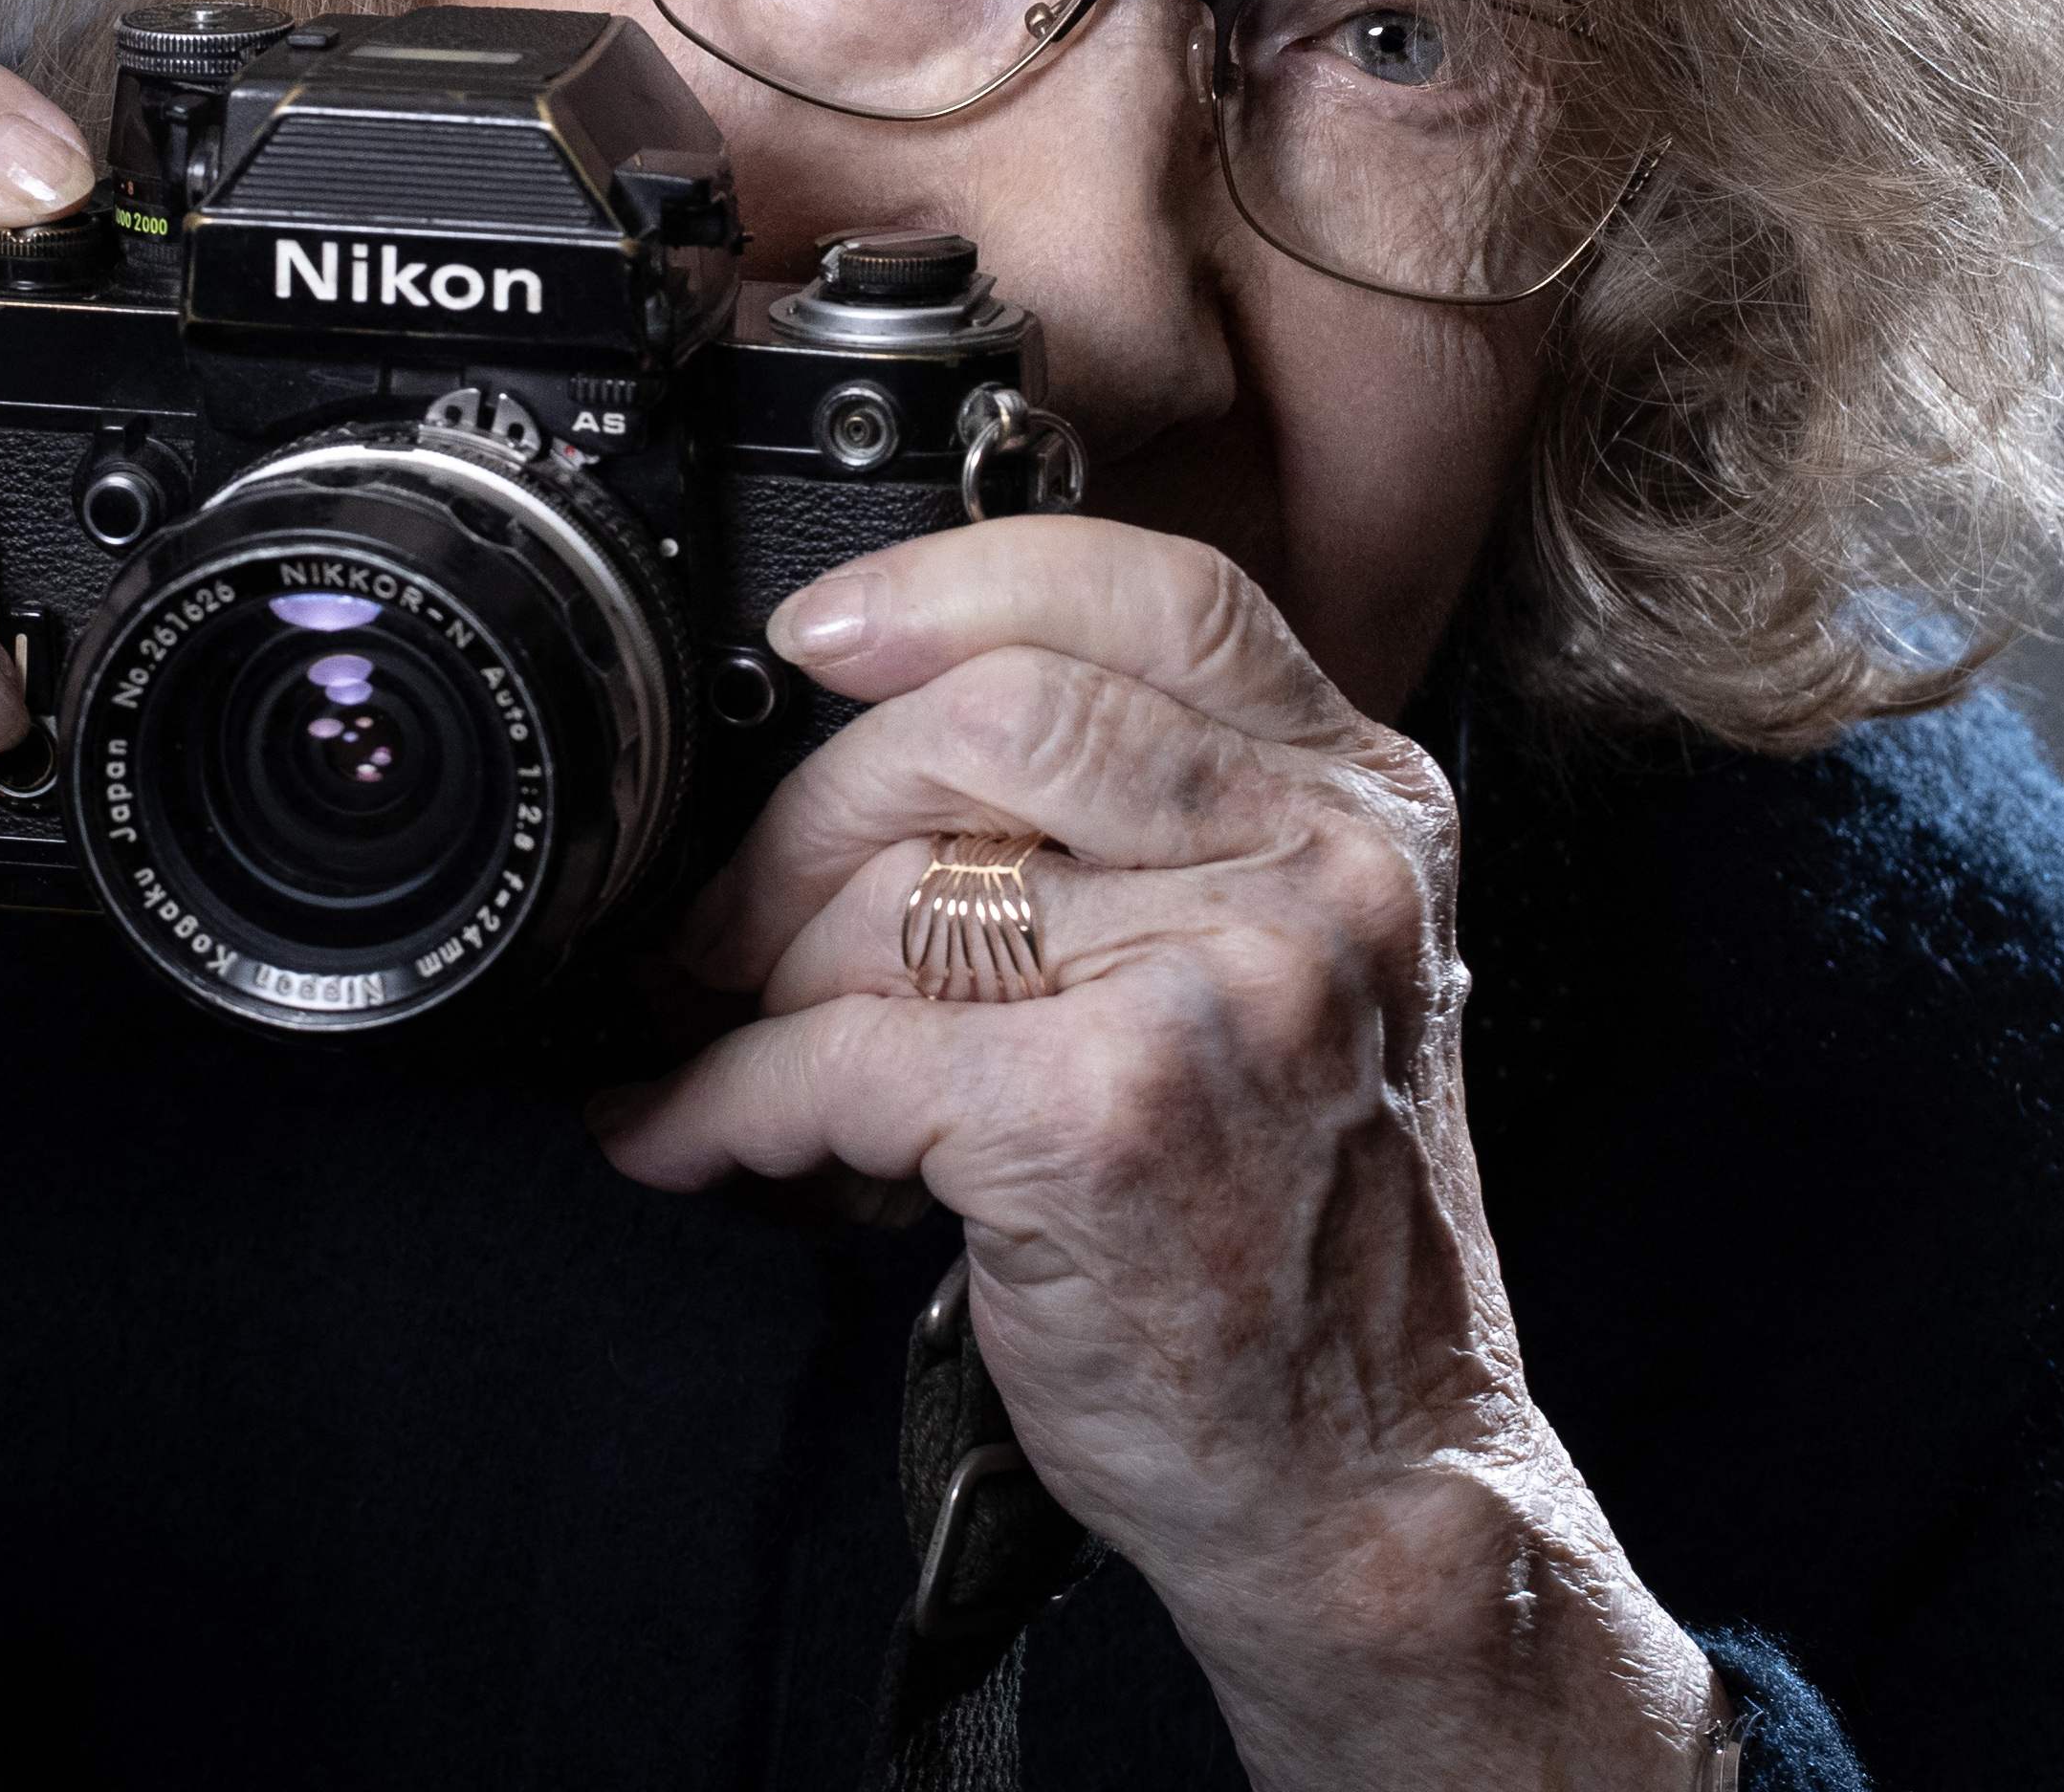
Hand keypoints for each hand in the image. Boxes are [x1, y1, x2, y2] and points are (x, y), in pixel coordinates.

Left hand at [595, 519, 1718, 1784]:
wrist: (1375, 1474)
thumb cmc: (1306, 1227)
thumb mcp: (1303, 964)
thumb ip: (1169, 817)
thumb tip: (892, 718)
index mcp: (1363, 803)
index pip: (1152, 594)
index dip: (954, 589)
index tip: (821, 634)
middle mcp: (1315, 872)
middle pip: (981, 724)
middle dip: (803, 817)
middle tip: (723, 907)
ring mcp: (1215, 992)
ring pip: (892, 898)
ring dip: (752, 976)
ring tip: (718, 1030)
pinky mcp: (1097, 1121)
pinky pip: (832, 1058)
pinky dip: (723, 1097)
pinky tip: (688, 1126)